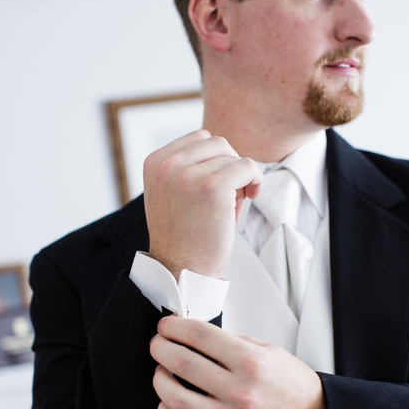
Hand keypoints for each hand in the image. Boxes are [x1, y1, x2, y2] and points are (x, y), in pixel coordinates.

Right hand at [143, 129, 262, 278]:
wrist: (180, 268)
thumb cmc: (181, 235)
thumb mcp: (169, 192)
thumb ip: (184, 167)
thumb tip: (225, 151)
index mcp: (154, 162)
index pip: (197, 139)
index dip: (214, 159)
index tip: (216, 182)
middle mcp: (167, 165)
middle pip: (217, 143)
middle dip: (227, 165)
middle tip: (227, 194)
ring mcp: (188, 174)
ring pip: (232, 156)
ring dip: (239, 178)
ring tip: (231, 203)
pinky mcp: (212, 186)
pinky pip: (247, 166)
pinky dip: (255, 180)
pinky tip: (250, 196)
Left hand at [150, 316, 324, 408]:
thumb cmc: (290, 385)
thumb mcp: (267, 350)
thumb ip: (229, 341)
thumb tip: (192, 335)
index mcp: (251, 363)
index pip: (199, 335)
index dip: (174, 326)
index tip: (166, 325)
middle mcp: (240, 392)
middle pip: (181, 362)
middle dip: (160, 347)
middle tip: (158, 344)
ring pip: (175, 398)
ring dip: (159, 379)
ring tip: (162, 371)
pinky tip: (167, 402)